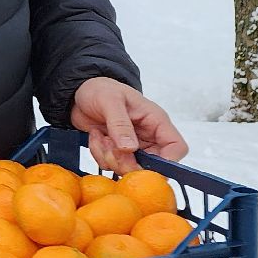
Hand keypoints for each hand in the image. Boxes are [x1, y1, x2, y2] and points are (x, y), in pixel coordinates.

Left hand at [71, 77, 188, 172]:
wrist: (80, 92)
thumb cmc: (100, 89)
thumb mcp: (110, 101)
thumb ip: (120, 124)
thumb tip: (130, 148)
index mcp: (156, 121)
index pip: (177, 147)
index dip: (167, 161)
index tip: (143, 163)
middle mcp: (148, 136)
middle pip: (152, 165)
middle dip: (128, 162)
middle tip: (111, 149)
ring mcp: (133, 146)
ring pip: (129, 168)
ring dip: (110, 157)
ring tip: (101, 136)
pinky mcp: (117, 152)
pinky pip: (111, 165)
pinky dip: (100, 155)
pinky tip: (96, 136)